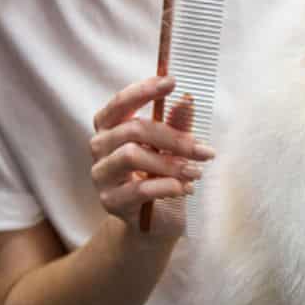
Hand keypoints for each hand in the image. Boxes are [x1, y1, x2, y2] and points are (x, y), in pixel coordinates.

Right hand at [88, 75, 213, 245]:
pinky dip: (168, 186)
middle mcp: (100, 147)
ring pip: (132, 156)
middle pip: (133, 130)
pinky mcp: (109, 200)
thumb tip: (187, 100)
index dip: (144, 90)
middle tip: (205, 150)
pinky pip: (139, 189)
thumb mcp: (171, 148)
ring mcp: (101, 174)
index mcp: (111, 127)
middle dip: (174, 138)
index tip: (172, 82)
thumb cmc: (160, 176)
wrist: (153, 222)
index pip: (121, 103)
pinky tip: (186, 189)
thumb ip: (175, 125)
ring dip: (171, 163)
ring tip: (197, 172)